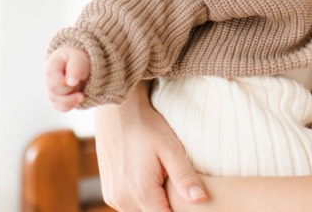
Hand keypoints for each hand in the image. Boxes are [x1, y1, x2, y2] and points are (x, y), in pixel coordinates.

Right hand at [43, 46, 90, 110]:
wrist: (77, 63)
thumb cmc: (76, 59)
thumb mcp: (78, 58)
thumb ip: (75, 68)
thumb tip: (70, 82)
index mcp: (50, 68)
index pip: (53, 83)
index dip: (66, 85)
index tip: (76, 80)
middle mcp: (47, 81)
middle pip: (54, 95)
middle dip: (70, 91)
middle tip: (79, 83)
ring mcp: (50, 91)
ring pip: (57, 103)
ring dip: (72, 99)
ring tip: (80, 92)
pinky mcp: (56, 99)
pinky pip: (62, 108)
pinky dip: (72, 105)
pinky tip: (78, 97)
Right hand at [95, 83, 208, 211]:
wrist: (117, 110)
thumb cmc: (147, 126)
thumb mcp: (171, 149)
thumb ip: (185, 177)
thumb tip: (202, 200)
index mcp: (140, 192)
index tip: (190, 204)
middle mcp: (122, 200)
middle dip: (168, 209)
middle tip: (178, 189)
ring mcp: (113, 197)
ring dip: (155, 206)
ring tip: (166, 184)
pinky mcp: (109, 193)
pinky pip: (129, 207)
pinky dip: (142, 201)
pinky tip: (152, 184)